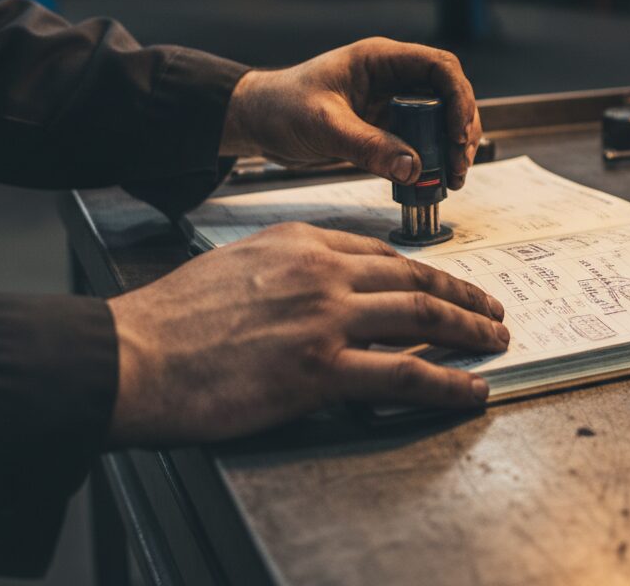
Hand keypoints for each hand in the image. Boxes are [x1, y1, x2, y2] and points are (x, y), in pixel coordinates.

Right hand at [107, 223, 507, 445]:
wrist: (134, 352)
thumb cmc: (175, 314)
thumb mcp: (238, 262)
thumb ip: (289, 266)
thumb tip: (324, 284)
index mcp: (302, 243)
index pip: (381, 253)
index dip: (424, 270)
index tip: (446, 283)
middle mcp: (322, 272)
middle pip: (412, 279)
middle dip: (461, 295)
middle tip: (491, 309)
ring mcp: (324, 319)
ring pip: (419, 316)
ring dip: (467, 329)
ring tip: (494, 340)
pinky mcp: (319, 370)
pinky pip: (403, 373)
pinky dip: (446, 380)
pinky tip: (470, 387)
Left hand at [220, 38, 482, 189]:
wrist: (256, 122)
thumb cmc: (280, 107)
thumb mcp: (323, 126)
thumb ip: (367, 146)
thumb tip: (413, 168)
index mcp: (380, 59)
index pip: (439, 66)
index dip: (458, 97)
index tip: (456, 134)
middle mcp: (392, 77)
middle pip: (448, 93)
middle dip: (460, 128)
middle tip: (459, 164)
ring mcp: (391, 101)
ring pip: (440, 118)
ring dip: (450, 146)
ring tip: (451, 177)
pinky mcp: (384, 126)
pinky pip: (420, 139)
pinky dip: (431, 158)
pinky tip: (430, 180)